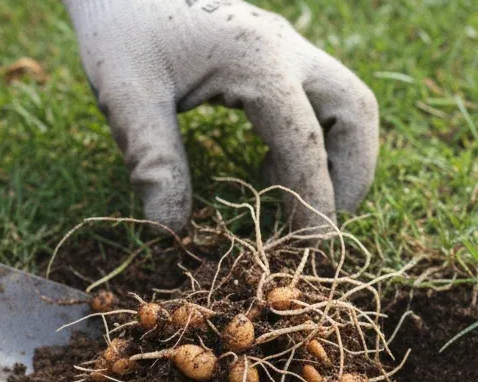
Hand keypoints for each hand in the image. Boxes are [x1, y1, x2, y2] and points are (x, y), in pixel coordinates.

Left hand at [64, 0, 378, 231]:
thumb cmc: (121, 32)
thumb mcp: (127, 95)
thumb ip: (152, 159)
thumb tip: (170, 233)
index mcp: (257, 60)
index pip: (304, 141)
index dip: (312, 202)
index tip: (307, 253)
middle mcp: (287, 49)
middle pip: (356, 113)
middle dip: (352, 176)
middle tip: (322, 227)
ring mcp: (288, 47)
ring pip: (348, 104)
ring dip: (341, 158)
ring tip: (300, 205)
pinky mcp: (278, 54)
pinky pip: (320, 100)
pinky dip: (316, 140)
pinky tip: (269, 168)